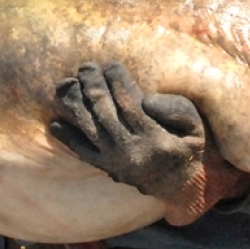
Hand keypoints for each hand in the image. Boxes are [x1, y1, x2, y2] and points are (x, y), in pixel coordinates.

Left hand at [50, 62, 204, 199]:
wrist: (180, 183)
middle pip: (105, 113)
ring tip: (67, 83)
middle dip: (93, 86)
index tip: (111, 64)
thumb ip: (175, 110)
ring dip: (76, 105)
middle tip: (86, 67)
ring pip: (90, 129)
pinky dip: (68, 139)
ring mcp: (116, 162)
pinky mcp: (106, 168)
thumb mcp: (194, 125)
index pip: (130, 104)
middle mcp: (132, 152)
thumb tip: (146, 100)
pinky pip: (83, 152)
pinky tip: (55, 123)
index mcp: (155, 139)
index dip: (118, 81)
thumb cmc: (186, 144)